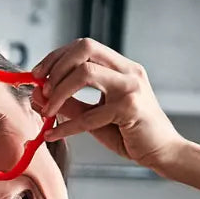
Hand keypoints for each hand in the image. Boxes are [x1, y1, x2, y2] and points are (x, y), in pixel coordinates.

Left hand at [32, 39, 187, 170]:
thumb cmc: (129, 133)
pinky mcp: (130, 108)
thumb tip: (38, 96)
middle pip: (84, 48)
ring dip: (58, 92)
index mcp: (121, 67)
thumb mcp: (93, 115)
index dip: (56, 57)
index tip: (37, 75)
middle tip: (41, 91)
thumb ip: (70, 103)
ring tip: (48, 111)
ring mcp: (131, 87)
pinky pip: (88, 115)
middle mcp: (128, 71)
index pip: (84, 46)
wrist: (162, 151)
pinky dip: (66, 126)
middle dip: (55, 67)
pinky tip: (53, 134)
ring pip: (85, 72)